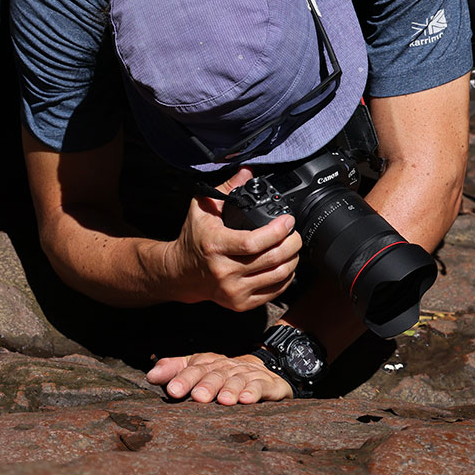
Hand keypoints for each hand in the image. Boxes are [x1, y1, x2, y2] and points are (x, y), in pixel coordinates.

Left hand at [147, 352, 293, 404]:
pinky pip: (260, 387)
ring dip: (230, 389)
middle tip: (198, 397)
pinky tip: (246, 399)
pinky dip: (253, 392)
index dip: (184, 378)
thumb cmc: (225, 374)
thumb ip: (174, 370)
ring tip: (224, 400)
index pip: (195, 369)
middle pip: (215, 374)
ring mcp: (248, 375)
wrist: (266, 370)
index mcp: (210, 364)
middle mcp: (227, 368)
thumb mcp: (199, 369)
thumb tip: (150, 375)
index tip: (173, 391)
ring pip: (237, 381)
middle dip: (207, 385)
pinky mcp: (267, 384)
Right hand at [165, 167, 301, 310]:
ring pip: (277, 276)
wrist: (180, 273)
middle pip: (271, 259)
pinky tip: (285, 265)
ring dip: (292, 260)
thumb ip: (226, 189)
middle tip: (294, 233)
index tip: (288, 221)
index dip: (277, 231)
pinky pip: (274, 292)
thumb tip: (246, 171)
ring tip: (292, 247)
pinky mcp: (240, 303)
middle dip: (292, 244)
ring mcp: (233, 290)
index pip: (254, 242)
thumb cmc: (194, 239)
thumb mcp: (203, 209)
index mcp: (215, 246)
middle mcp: (224, 271)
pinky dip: (286, 277)